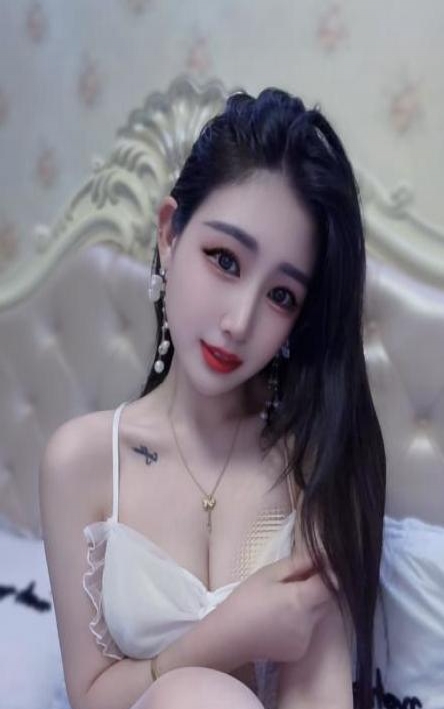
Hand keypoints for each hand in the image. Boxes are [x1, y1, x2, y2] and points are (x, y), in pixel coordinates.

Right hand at [225, 547, 338, 664]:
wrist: (229, 636)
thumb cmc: (246, 599)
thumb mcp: (269, 573)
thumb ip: (297, 564)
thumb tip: (320, 555)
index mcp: (301, 600)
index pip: (331, 583)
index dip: (329, 572)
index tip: (320, 565)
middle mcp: (309, 622)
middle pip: (327, 599)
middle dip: (318, 588)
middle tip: (296, 581)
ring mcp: (306, 639)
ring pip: (318, 614)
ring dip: (309, 605)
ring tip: (284, 602)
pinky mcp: (300, 650)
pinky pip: (309, 630)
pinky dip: (301, 621)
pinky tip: (281, 619)